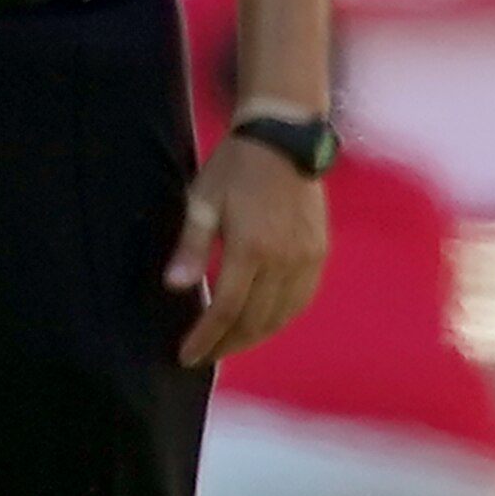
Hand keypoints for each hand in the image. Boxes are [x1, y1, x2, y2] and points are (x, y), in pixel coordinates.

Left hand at [168, 130, 329, 362]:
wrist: (285, 138)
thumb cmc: (234, 167)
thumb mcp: (202, 201)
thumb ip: (191, 246)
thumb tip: (175, 287)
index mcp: (252, 248)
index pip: (227, 309)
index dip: (206, 337)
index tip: (186, 357)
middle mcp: (285, 259)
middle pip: (255, 320)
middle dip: (227, 343)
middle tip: (202, 355)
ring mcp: (308, 257)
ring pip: (281, 315)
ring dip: (254, 336)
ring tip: (227, 345)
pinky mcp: (319, 252)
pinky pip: (301, 299)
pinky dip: (279, 318)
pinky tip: (261, 323)